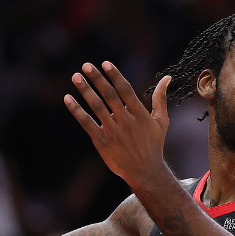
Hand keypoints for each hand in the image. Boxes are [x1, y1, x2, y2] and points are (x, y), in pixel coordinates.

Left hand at [63, 61, 172, 188]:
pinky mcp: (102, 142)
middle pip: (109, 95)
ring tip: (75, 77)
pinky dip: (76, 110)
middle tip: (86, 65)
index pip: (125, 90)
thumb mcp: (161, 121)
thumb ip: (161, 98)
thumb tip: (167, 78)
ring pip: (96, 107)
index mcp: (139, 114)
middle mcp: (125, 121)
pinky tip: (68, 98)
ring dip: (85, 90)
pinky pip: (86, 123)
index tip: (105, 63)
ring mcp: (113, 131)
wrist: (145, 172)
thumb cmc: (153, 145)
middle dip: (97, 79)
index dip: (115, 76)